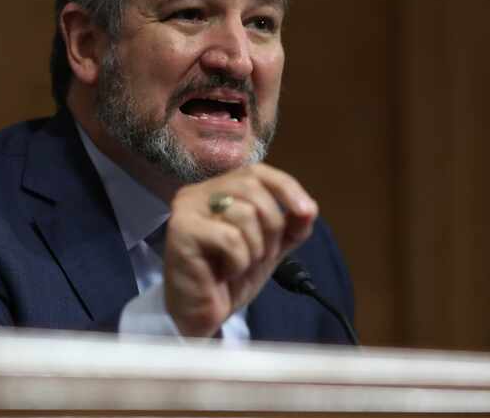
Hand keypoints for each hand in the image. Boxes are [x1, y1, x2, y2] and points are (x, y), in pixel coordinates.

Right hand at [163, 163, 317, 336]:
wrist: (200, 317)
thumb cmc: (228, 279)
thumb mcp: (268, 248)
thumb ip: (289, 228)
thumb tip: (309, 209)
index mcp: (217, 190)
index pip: (257, 172)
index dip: (286, 187)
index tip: (307, 211)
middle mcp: (198, 193)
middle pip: (252, 189)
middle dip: (271, 225)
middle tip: (263, 255)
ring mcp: (187, 209)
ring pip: (243, 214)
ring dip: (254, 248)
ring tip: (239, 265)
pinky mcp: (180, 230)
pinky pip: (230, 238)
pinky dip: (238, 261)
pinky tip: (224, 273)